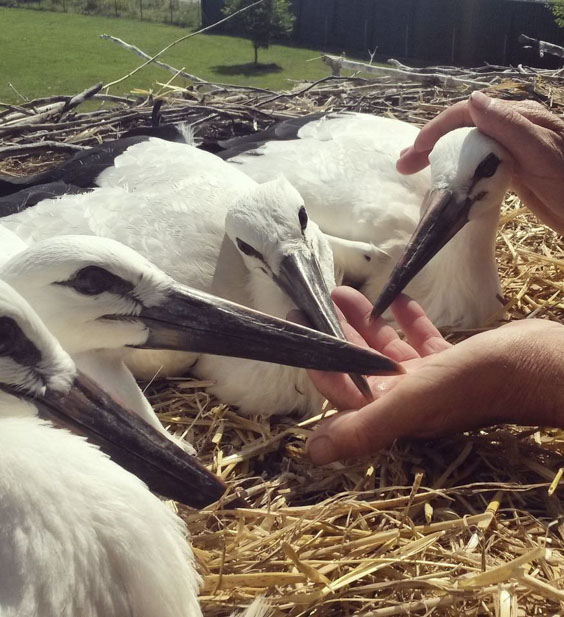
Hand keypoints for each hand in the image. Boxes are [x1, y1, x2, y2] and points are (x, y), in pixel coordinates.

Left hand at [303, 287, 563, 465]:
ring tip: (348, 292)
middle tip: (319, 302)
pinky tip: (398, 299)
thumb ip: (364, 425)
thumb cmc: (477, 381)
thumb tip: (312, 452)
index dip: (320, 362)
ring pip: (389, 351)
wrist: (541, 366)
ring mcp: (432, 382)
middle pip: (362, 366)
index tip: (300, 329)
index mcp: (394, 412)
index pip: (343, 389)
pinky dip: (407, 322)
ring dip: (367, 324)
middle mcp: (408, 400)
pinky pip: (422, 342)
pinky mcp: (454, 363)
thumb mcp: (414, 401)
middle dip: (339, 335)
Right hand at [396, 92, 563, 233]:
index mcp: (519, 121)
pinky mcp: (514, 171)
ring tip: (412, 171)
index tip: (414, 151)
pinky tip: (444, 180)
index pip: (468, 114)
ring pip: (466, 146)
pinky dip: (455, 169)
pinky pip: (477, 163)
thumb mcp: (542, 155)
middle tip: (403, 164)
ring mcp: (513, 150)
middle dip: (430, 143)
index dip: (437, 129)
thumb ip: (510, 127)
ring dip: (437, 157)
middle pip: (462, 129)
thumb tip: (473, 101)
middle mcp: (513, 130)